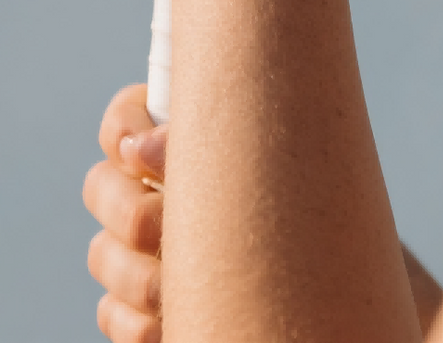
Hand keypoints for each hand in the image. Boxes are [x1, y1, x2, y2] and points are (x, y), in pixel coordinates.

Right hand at [83, 85, 441, 342]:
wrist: (344, 297)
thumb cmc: (319, 218)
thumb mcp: (287, 169)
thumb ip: (226, 145)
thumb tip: (144, 149)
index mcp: (181, 143)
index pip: (123, 120)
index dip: (121, 130)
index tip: (140, 151)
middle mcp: (154, 191)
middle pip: (99, 186)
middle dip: (129, 211)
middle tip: (170, 227)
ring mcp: (143, 252)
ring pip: (102, 254)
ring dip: (136, 275)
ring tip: (180, 286)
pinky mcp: (144, 310)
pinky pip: (111, 314)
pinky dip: (136, 323)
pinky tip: (173, 322)